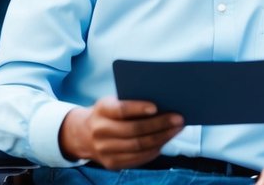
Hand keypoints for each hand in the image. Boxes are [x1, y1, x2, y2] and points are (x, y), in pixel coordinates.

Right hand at [58, 96, 183, 168]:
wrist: (85, 134)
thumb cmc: (110, 113)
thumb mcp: (114, 101)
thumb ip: (133, 101)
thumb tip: (165, 101)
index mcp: (101, 110)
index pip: (120, 109)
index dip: (137, 108)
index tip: (155, 107)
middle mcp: (100, 131)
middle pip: (134, 130)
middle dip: (159, 124)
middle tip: (179, 119)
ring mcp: (104, 150)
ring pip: (138, 146)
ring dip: (162, 138)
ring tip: (177, 129)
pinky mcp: (111, 163)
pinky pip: (137, 158)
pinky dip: (154, 149)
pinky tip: (166, 141)